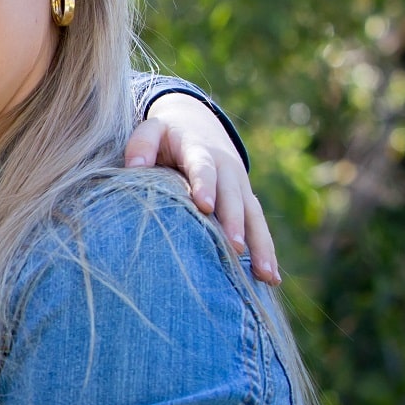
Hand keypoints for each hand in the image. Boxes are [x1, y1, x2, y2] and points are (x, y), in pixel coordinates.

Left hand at [126, 93, 278, 284]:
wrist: (199, 125)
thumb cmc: (168, 135)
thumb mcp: (152, 130)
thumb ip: (141, 145)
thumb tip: (134, 166)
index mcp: (200, 150)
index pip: (203, 167)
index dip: (204, 185)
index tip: (204, 206)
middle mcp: (227, 170)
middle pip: (233, 197)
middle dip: (234, 222)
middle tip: (234, 248)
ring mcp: (240, 187)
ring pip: (253, 216)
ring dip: (260, 245)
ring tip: (264, 274)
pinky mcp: (247, 201)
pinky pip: (259, 227)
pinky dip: (266, 251)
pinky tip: (270, 279)